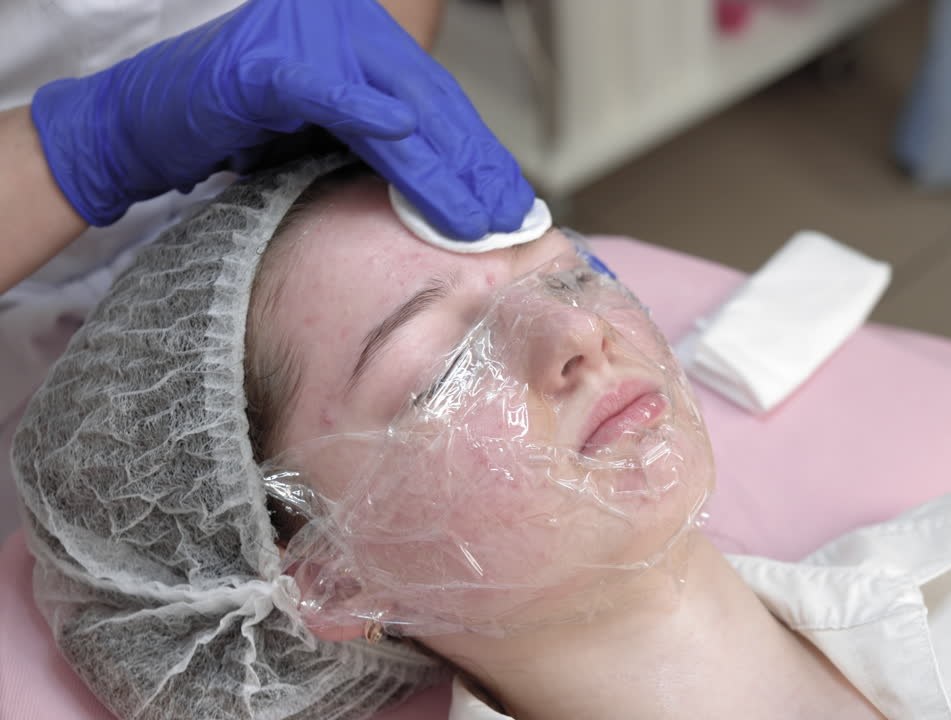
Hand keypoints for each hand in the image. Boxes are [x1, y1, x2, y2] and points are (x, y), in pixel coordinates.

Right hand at [31, 0, 531, 239]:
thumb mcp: (324, 135)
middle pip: (427, 102)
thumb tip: (456, 190)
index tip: (513, 203)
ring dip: (440, 168)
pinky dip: (370, 119)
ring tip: (476, 217)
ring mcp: (306, 34)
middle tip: (510, 221)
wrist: (140, 126)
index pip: (434, 100)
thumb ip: (382, 143)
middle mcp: (344, 22)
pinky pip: (332, 94)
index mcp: (363, 37)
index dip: (477, 153)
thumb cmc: (233, 132)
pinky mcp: (267, 62)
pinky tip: (410, 147)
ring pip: (394, 105)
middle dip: (473, 168)